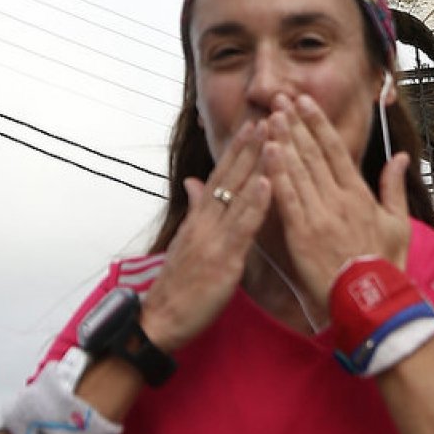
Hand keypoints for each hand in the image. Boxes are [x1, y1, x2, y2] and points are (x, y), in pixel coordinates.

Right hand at [140, 119, 271, 350]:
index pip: (221, 176)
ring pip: (238, 193)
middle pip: (230, 176)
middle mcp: (205, 221)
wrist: (160, 320)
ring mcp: (213, 237)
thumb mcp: (187, 243)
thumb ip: (195, 210)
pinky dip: (256, 203)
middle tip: (269, 114)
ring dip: (256, 162)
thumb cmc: (179, 288)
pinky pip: (242, 226)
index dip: (237, 150)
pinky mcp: (222, 258)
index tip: (254, 123)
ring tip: (273, 134)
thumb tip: (194, 181)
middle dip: (249, 145)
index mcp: (200, 218)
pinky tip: (269, 182)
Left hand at [262, 93, 411, 301]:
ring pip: (298, 170)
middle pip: (313, 153)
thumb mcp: (399, 224)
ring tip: (271, 115)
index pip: (335, 150)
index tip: (305, 102)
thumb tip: (400, 157)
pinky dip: (277, 172)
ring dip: (284, 140)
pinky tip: (267, 151)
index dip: (318, 124)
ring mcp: (320, 215)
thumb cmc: (386, 265)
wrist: (372, 300)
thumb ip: (394, 187)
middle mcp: (339, 199)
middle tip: (280, 98)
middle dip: (296, 123)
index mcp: (360, 194)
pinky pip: (287, 197)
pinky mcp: (303, 233)